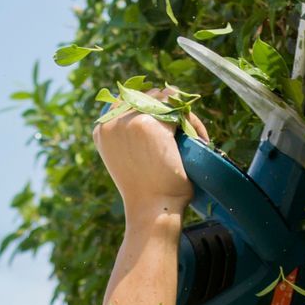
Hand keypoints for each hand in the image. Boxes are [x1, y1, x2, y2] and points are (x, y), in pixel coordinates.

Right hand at [94, 89, 209, 220]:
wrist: (152, 209)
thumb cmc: (146, 192)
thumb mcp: (129, 158)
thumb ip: (131, 136)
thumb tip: (153, 110)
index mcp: (103, 128)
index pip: (130, 99)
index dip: (153, 106)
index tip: (171, 122)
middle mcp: (113, 121)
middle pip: (149, 96)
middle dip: (170, 109)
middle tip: (186, 132)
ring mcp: (130, 121)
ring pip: (167, 100)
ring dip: (184, 115)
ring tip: (194, 136)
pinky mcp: (151, 124)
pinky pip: (180, 111)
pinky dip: (194, 123)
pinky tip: (201, 139)